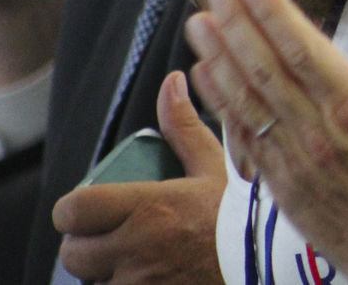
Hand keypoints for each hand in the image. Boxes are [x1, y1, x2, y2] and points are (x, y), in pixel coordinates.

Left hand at [52, 72, 225, 283]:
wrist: (275, 264)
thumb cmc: (244, 215)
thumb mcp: (215, 167)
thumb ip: (183, 127)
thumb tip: (172, 81)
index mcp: (146, 207)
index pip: (73, 211)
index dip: (71, 211)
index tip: (83, 211)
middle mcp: (136, 250)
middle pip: (74, 255)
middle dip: (84, 246)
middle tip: (106, 240)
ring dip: (103, 276)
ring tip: (129, 265)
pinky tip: (144, 281)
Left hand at [184, 0, 347, 284]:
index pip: (304, 50)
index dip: (272, 12)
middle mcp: (319, 136)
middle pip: (265, 69)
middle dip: (236, 23)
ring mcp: (297, 165)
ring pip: (247, 102)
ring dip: (220, 57)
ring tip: (197, 22)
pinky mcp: (287, 191)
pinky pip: (246, 139)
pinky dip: (223, 105)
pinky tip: (208, 80)